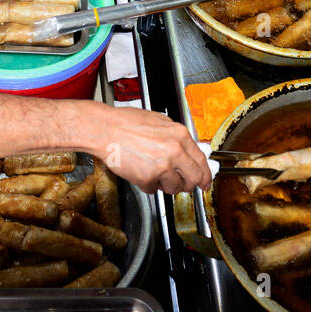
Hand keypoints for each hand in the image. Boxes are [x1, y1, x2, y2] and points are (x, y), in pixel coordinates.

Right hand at [94, 107, 211, 195]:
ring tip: (154, 173)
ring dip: (166, 185)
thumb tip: (187, 151)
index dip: (205, 175)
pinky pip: (153, 189)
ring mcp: (162, 166)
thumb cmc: (126, 122)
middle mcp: (175, 151)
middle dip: (189, 185)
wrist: (105, 129)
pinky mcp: (147, 178)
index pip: (201, 161)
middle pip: (194, 179)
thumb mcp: (159, 121)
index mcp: (180, 135)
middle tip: (183, 185)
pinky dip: (147, 185)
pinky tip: (140, 172)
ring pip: (174, 187)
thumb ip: (176, 137)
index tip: (205, 182)